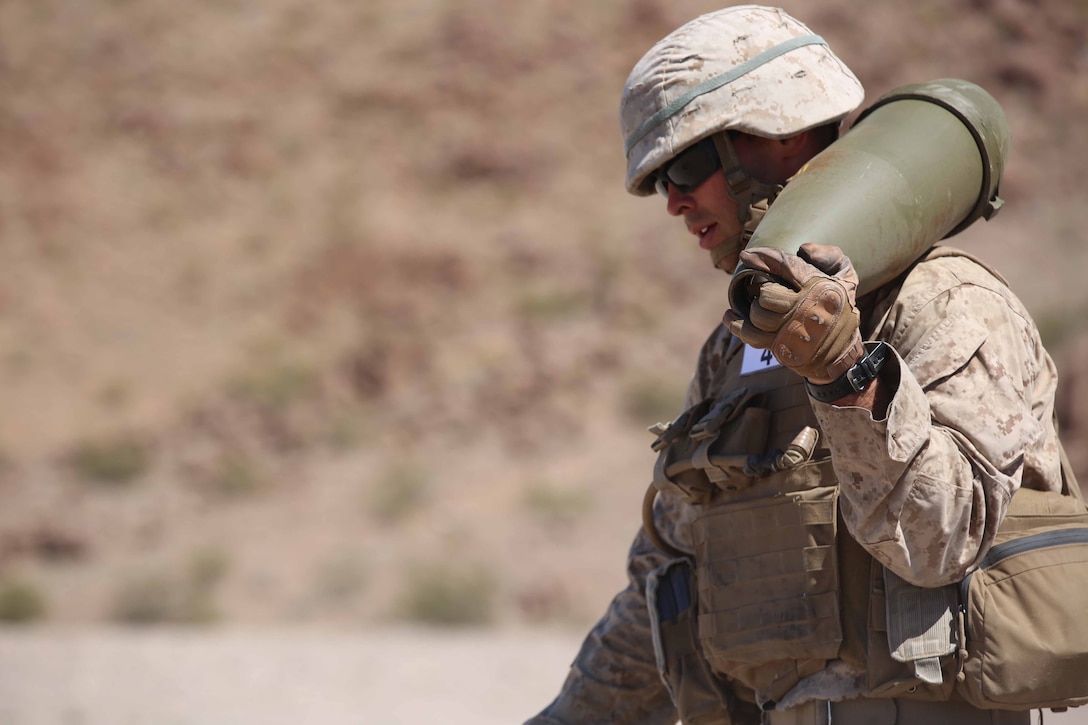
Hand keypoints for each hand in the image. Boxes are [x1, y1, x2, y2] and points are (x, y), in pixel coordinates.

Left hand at [723, 243, 863, 383]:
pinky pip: (751, 336)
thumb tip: (802, 249)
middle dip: (761, 288)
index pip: (786, 266)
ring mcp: (791, 331)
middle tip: (761, 287)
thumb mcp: (846, 276)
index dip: (763, 258)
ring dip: (752, 308)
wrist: (842, 351)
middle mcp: (805, 309)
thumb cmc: (840, 306)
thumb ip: (830, 256)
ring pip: (759, 316)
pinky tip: (730, 316)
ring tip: (754, 302)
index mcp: (820, 287)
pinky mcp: (780, 347)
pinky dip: (736, 325)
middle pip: (767, 294)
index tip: (745, 255)